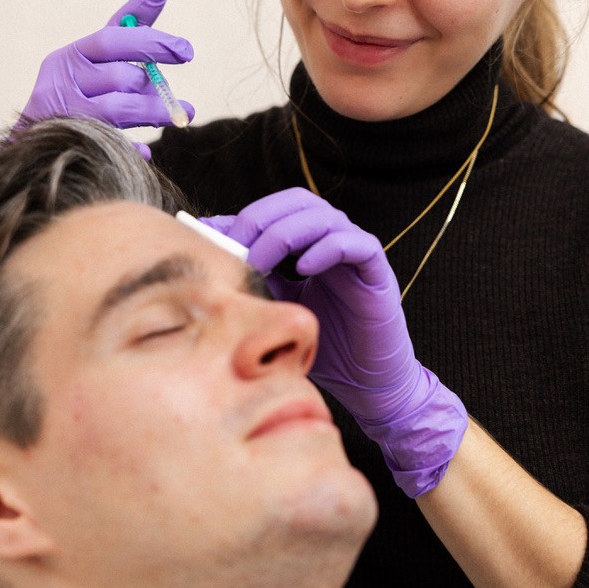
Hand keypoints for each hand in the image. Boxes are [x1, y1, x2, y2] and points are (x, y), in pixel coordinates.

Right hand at [21, 0, 193, 142]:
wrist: (36, 141)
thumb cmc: (79, 89)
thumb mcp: (96, 57)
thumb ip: (128, 29)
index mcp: (72, 56)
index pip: (113, 40)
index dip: (151, 42)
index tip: (186, 51)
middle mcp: (64, 82)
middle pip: (120, 77)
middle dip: (151, 83)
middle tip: (173, 90)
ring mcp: (66, 114)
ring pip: (119, 109)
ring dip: (154, 111)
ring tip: (181, 114)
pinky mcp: (70, 144)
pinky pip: (110, 144)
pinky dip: (131, 147)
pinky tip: (146, 148)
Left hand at [203, 188, 466, 497]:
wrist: (363, 385)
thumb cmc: (321, 348)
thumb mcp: (276, 306)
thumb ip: (254, 277)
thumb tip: (211, 250)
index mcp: (310, 243)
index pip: (278, 208)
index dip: (247, 216)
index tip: (214, 236)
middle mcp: (334, 240)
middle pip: (299, 201)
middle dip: (262, 218)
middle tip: (235, 244)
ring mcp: (357, 254)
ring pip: (325, 217)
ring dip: (286, 232)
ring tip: (260, 260)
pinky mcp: (377, 273)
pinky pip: (356, 245)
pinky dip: (327, 249)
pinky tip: (302, 267)